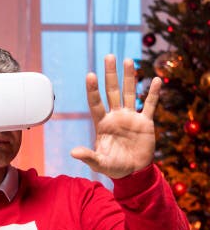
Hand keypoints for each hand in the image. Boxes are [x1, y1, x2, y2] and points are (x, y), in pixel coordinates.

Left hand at [70, 55, 160, 178]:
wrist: (133, 172)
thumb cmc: (113, 167)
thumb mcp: (99, 163)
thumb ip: (88, 156)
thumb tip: (73, 152)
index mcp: (102, 123)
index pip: (95, 103)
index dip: (93, 90)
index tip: (90, 75)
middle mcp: (116, 116)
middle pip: (112, 91)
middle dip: (110, 74)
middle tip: (108, 56)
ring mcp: (131, 117)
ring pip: (130, 93)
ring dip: (130, 77)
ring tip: (128, 60)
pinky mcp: (145, 122)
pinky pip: (150, 105)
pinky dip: (153, 94)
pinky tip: (157, 80)